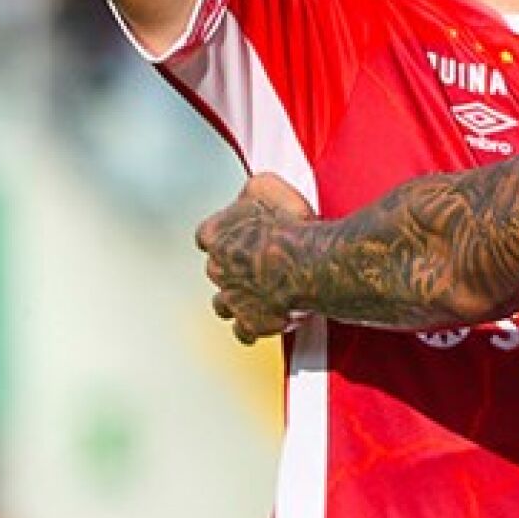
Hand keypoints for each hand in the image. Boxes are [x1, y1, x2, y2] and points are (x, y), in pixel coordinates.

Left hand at [195, 174, 312, 344]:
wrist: (311, 263)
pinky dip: (253, 326)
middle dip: (234, 266)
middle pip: (216, 269)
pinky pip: (244, 331)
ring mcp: (233, 298)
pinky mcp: (252, 322)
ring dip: (237, 298)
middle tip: (258, 260)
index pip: (207, 234)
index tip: (238, 232)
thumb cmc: (290, 225)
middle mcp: (218, 269)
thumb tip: (248, 192)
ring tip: (256, 293)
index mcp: (217, 235)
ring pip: (223, 303)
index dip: (225, 232)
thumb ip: (250, 191)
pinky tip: (266, 319)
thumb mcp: (266, 186)